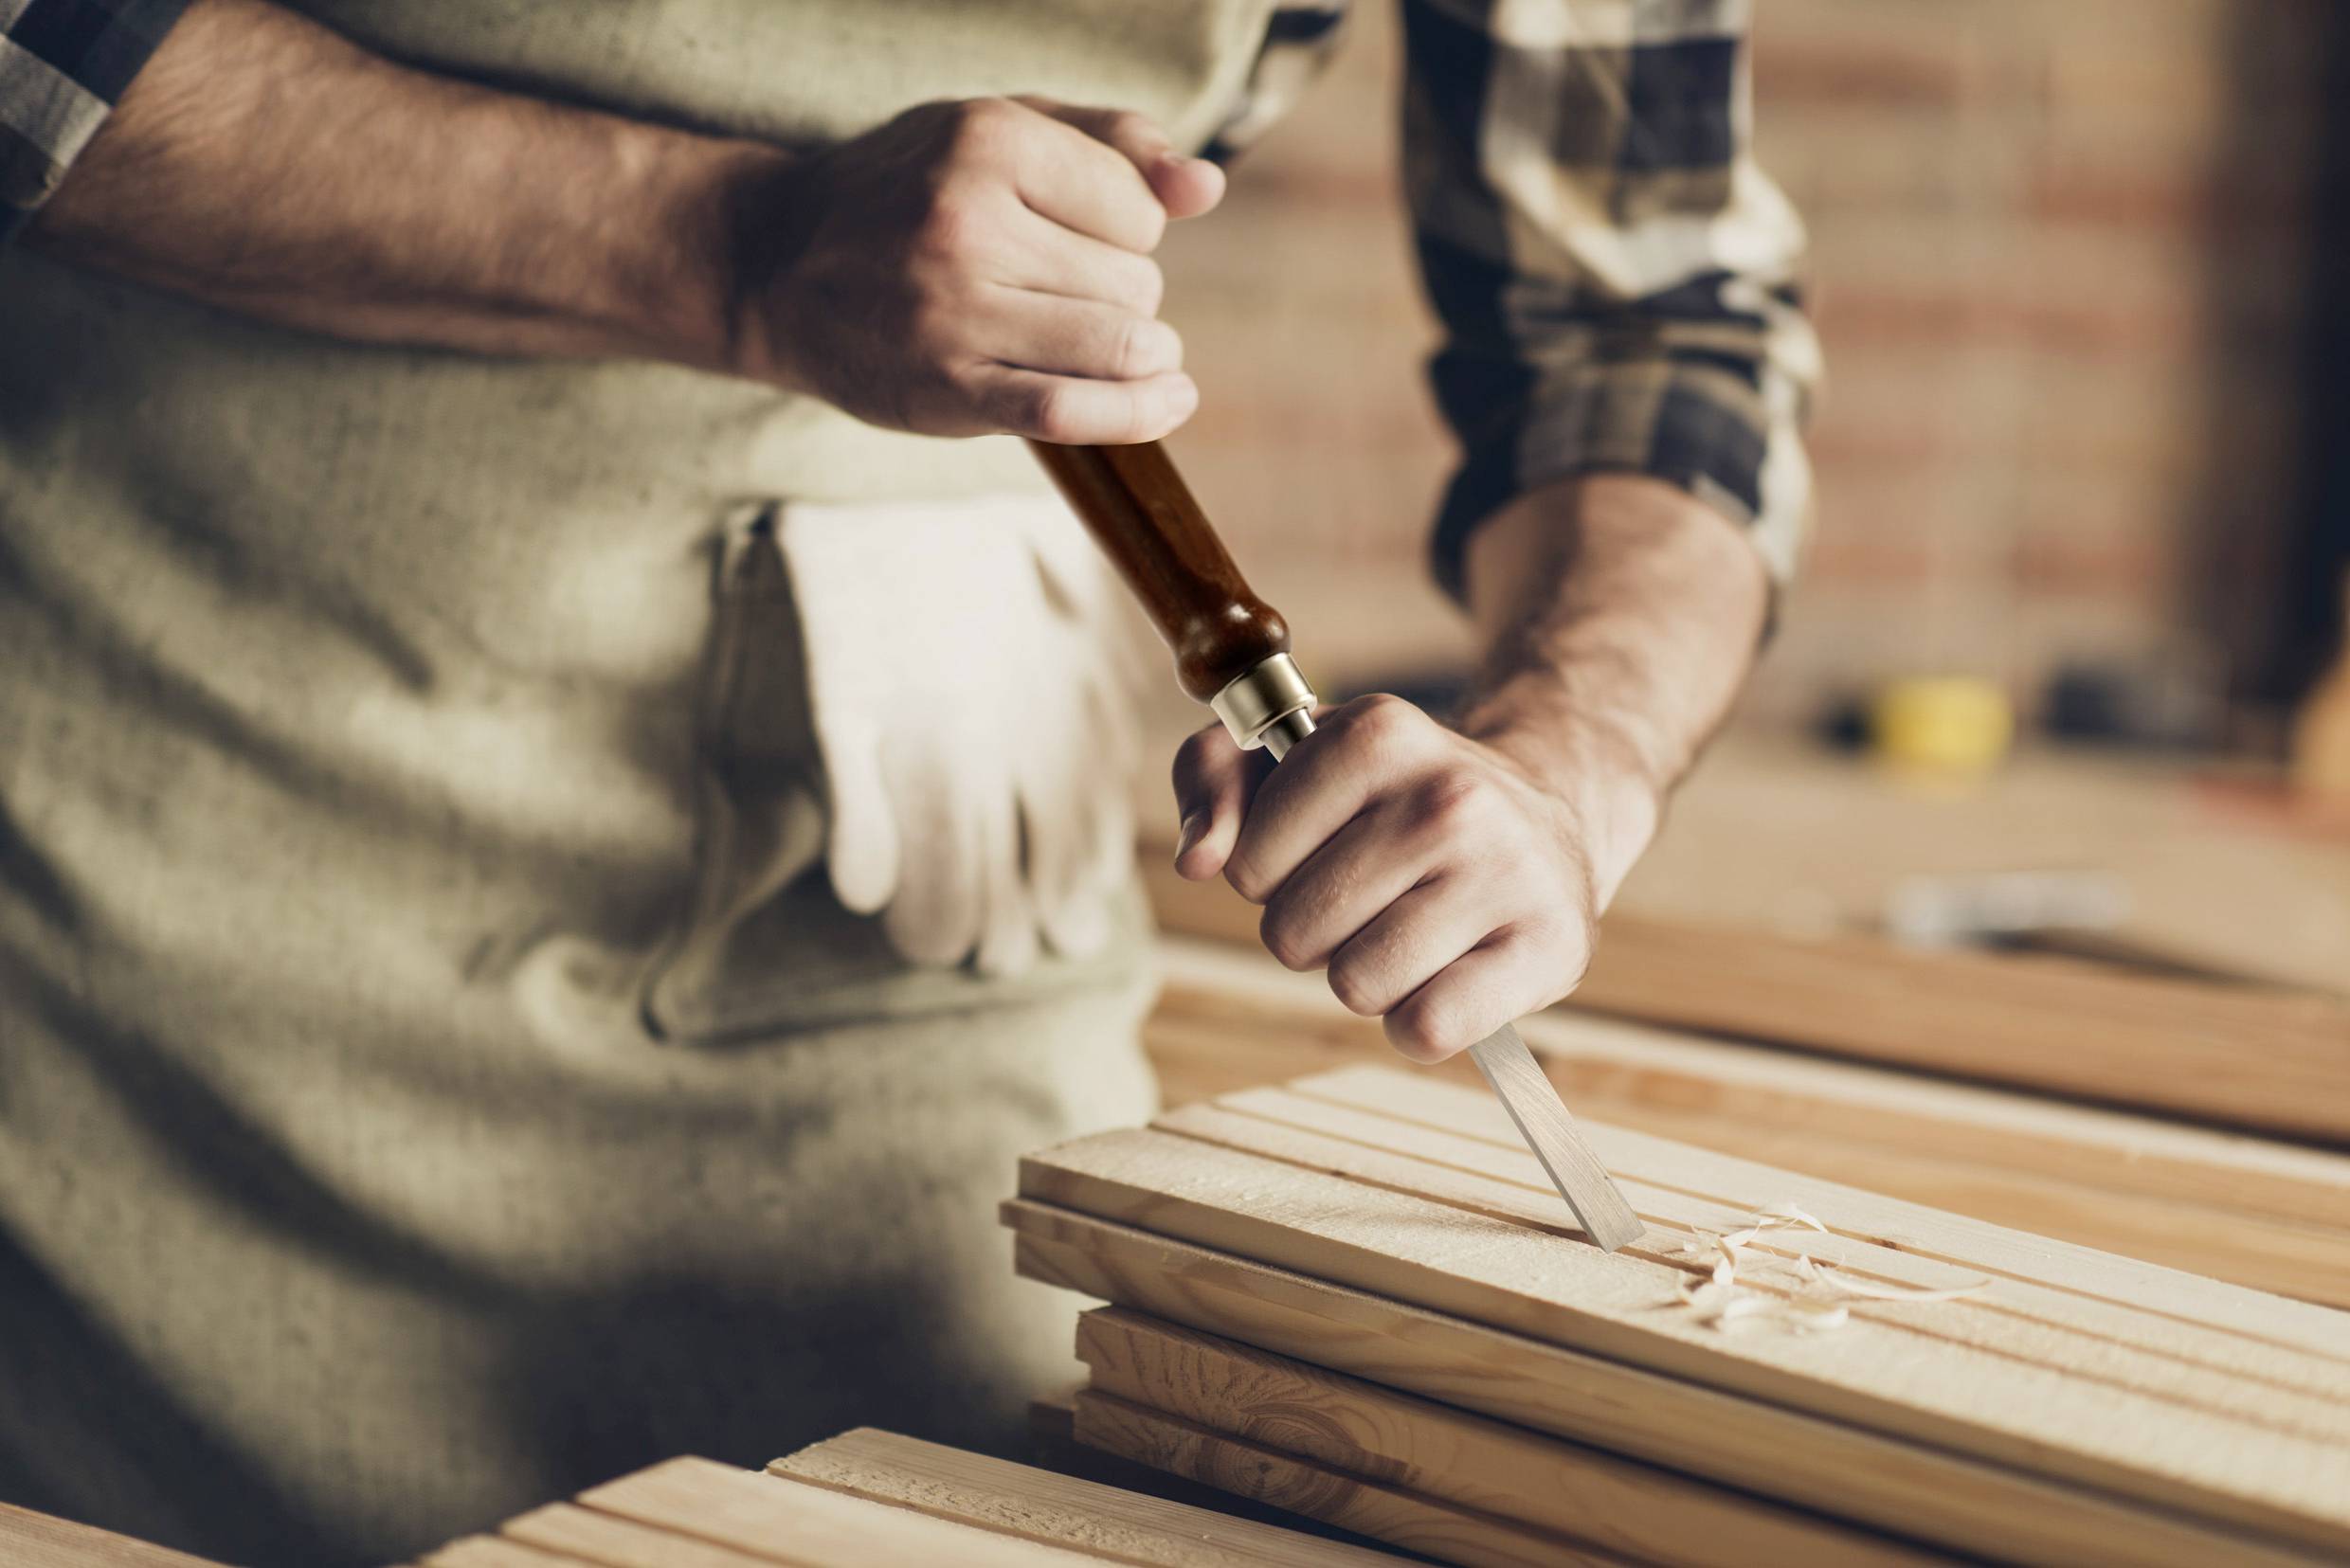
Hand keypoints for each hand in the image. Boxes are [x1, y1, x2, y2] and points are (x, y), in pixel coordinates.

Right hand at [732, 96, 1223, 442]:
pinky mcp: (946, 389)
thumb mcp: (999, 130)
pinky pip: (1073, 411)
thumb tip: (1206, 187)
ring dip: (1138, 353)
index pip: (1138, 209)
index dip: (1128, 230)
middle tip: (1063, 293)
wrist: (775, 262)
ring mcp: (955, 312)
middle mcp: (968, 222)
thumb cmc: (907, 190)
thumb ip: (1114, 145)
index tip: (1079, 238)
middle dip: (1125, 293)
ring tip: (1114, 345)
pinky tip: (1168, 400)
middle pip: (1136, 282)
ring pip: (1121, 344)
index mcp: (987, 140)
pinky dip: (1139, 413)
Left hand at [1171, 695, 1622, 1062]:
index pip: (1249, 866)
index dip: (1271, 874)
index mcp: (1376, 733)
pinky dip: (1420, 1024)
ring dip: (1367, 977)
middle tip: (1373, 896)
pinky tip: (1449, 977)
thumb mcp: (1292, 761)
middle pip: (1295, 933)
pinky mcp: (1550, 946)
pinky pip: (1427, 1030)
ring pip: (1356, 987)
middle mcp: (1447, 796)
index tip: (1323, 849)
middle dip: (1316, 930)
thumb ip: (1211, 778)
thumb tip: (1199, 860)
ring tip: (1412, 930)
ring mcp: (1506, 871)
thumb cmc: (1391, 801)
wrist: (1546, 821)